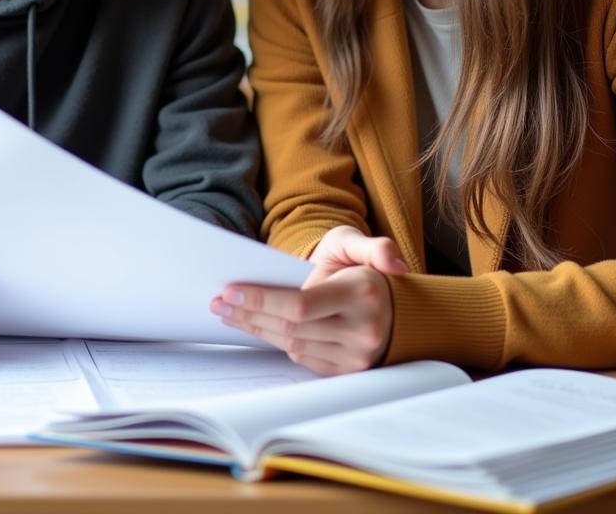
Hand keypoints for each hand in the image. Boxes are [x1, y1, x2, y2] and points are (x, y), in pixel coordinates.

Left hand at [210, 227, 406, 375]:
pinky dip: (275, 341)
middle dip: (250, 313)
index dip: (263, 299)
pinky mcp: (347, 370)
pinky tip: (255, 326)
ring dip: (256, 329)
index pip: (302, 304)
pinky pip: (303, 358)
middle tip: (219, 301)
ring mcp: (356, 356)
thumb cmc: (362, 270)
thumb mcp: (360, 245)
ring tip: (229, 313)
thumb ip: (375, 246)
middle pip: (292, 327)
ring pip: (293, 345)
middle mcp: (363, 330)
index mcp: (363, 294)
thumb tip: (395, 265)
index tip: (231, 290)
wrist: (387, 305)